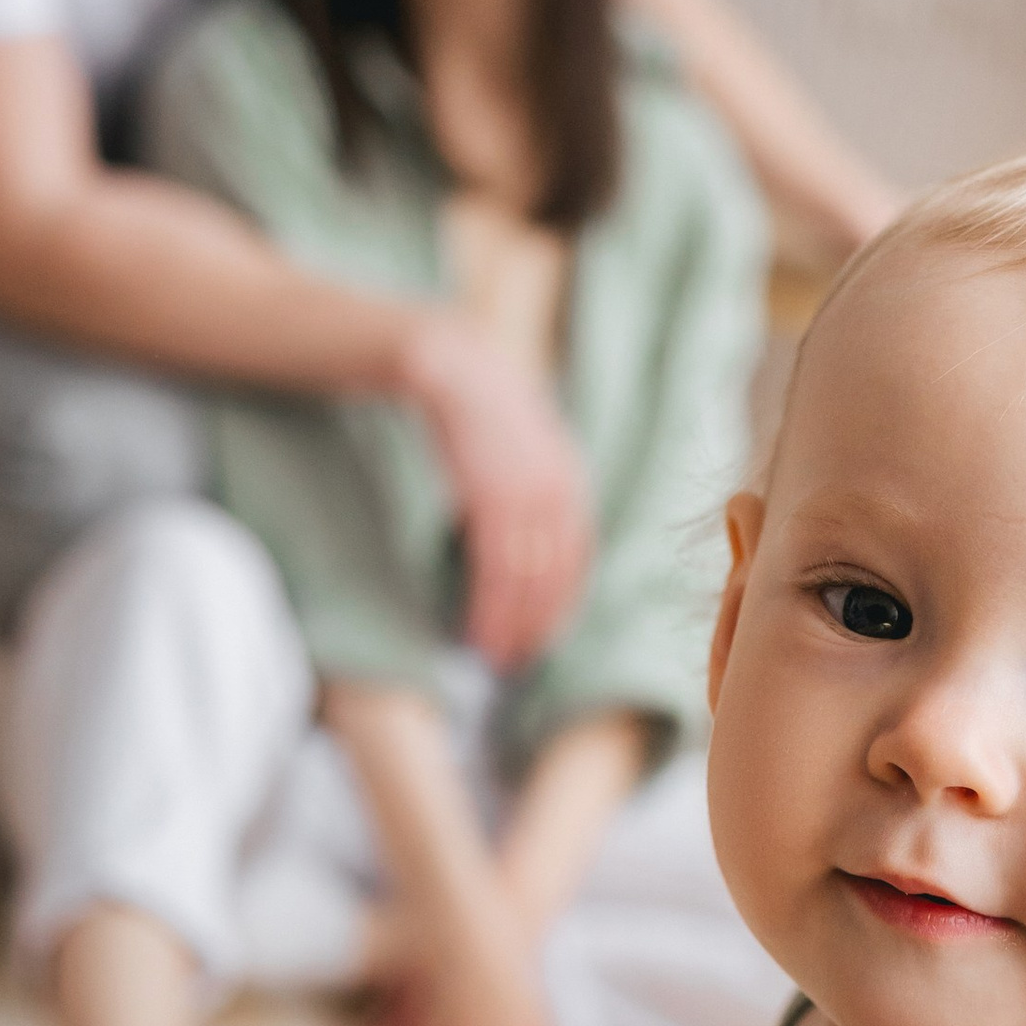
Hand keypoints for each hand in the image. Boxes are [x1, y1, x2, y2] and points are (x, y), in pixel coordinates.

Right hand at [402, 324, 591, 668]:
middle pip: (554, 576)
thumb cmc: (475, 404)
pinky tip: (474, 632)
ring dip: (510, 628)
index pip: (577, 557)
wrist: (449, 362)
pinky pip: (495, 569)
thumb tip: (521, 535)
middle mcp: (559, 490)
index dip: (561, 603)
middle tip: (517, 663)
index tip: (543, 637)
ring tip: (494, 661)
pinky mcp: (490, 497)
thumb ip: (530, 483)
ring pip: (525, 581)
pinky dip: (488, 608)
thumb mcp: (520, 442)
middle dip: (537, 625)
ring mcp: (528, 494)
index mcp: (570, 478)